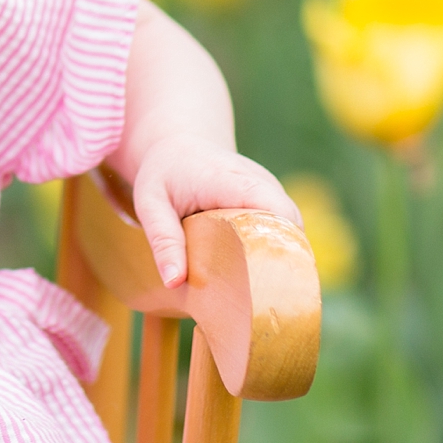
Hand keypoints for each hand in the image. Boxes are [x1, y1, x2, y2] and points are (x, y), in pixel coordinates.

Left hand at [128, 134, 301, 288]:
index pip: (276, 212)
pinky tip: (257, 269)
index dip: (280, 245)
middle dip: (283, 260)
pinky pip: (284, 227)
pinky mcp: (272, 198)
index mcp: (232, 181)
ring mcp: (270, 188)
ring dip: (280, 255)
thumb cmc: (163, 174)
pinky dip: (275, 247)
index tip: (266, 280)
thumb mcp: (150, 204)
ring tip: (260, 288)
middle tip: (262, 296)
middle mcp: (259, 181)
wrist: (177, 146)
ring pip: (292, 228)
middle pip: (291, 226)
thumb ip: (163, 240)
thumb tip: (173, 282)